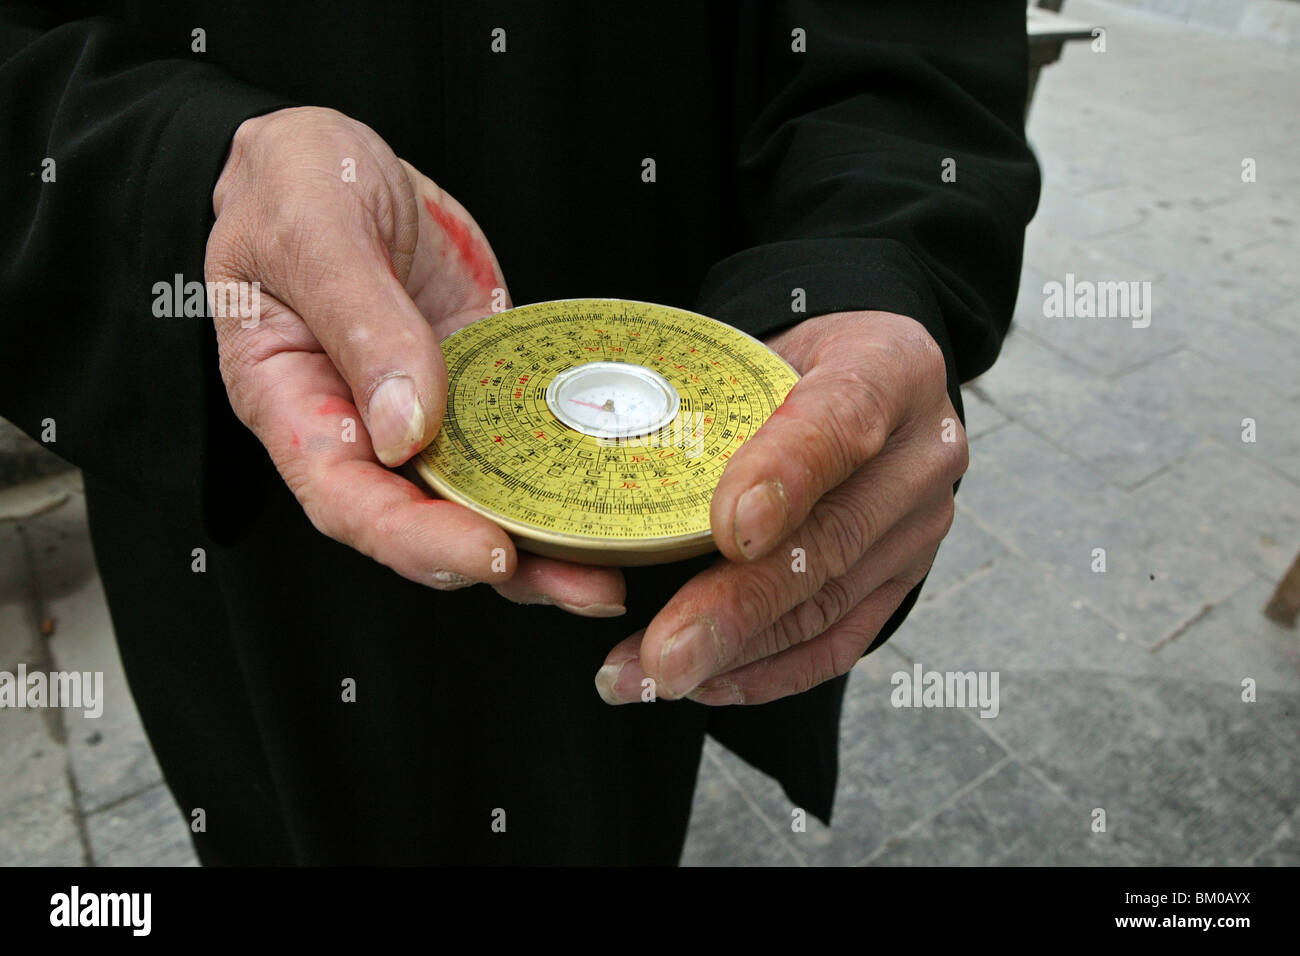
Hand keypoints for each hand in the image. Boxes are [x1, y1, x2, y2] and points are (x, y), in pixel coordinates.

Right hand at [206, 106, 624, 614]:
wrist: (333, 158)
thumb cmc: (293, 183)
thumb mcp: (312, 228)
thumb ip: (359, 319)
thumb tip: (407, 424)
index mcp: (292, 405)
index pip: (346, 499)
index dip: (415, 540)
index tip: (486, 553)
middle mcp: (359, 429)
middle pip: (423, 523)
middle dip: (504, 563)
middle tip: (585, 583)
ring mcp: (424, 415)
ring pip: (477, 502)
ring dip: (546, 544)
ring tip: (613, 575)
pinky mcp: (476, 392)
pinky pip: (515, 448)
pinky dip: (560, 479)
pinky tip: (614, 499)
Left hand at [594, 311, 966, 703]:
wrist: (854, 377)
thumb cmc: (782, 360)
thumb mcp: (753, 345)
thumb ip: (710, 395)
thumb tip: (613, 483)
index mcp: (887, 368)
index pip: (842, 419)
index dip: (786, 476)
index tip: (729, 530)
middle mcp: (920, 454)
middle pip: (830, 540)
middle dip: (738, 607)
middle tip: (663, 654)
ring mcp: (919, 526)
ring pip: (827, 604)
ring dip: (735, 654)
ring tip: (653, 677)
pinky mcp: (903, 580)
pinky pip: (841, 640)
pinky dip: (771, 671)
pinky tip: (709, 684)